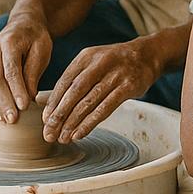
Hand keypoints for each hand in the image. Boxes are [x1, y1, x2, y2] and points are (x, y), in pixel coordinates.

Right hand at [0, 15, 51, 122]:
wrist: (23, 23)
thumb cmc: (36, 37)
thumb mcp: (42, 49)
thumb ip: (34, 71)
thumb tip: (29, 97)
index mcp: (9, 42)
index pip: (11, 70)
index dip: (16, 90)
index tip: (24, 106)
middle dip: (4, 102)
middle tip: (13, 119)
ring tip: (5, 120)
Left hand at [42, 39, 160, 143]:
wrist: (147, 55)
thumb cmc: (114, 63)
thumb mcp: (92, 63)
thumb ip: (72, 81)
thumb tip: (45, 104)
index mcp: (86, 56)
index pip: (65, 82)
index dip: (53, 103)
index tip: (45, 120)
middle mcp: (100, 63)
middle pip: (75, 93)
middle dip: (60, 115)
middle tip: (49, 134)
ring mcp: (116, 74)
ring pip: (89, 102)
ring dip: (73, 123)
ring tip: (63, 138)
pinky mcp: (129, 86)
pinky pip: (106, 108)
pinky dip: (90, 123)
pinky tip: (80, 133)